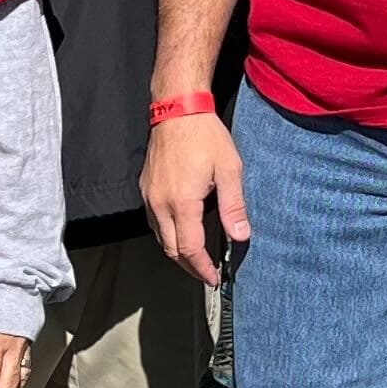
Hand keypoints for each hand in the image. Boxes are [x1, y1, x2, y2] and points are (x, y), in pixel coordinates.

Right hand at [144, 111, 247, 289]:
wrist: (176, 109)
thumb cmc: (204, 135)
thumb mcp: (229, 169)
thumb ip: (234, 206)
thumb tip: (241, 236)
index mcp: (182, 202)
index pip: (189, 248)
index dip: (202, 268)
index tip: (214, 278)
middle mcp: (160, 203)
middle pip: (171, 249)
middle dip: (189, 266)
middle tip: (206, 274)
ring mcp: (149, 196)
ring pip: (160, 237)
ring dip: (177, 252)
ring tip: (197, 258)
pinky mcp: (146, 188)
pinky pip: (154, 221)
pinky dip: (168, 234)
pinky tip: (182, 231)